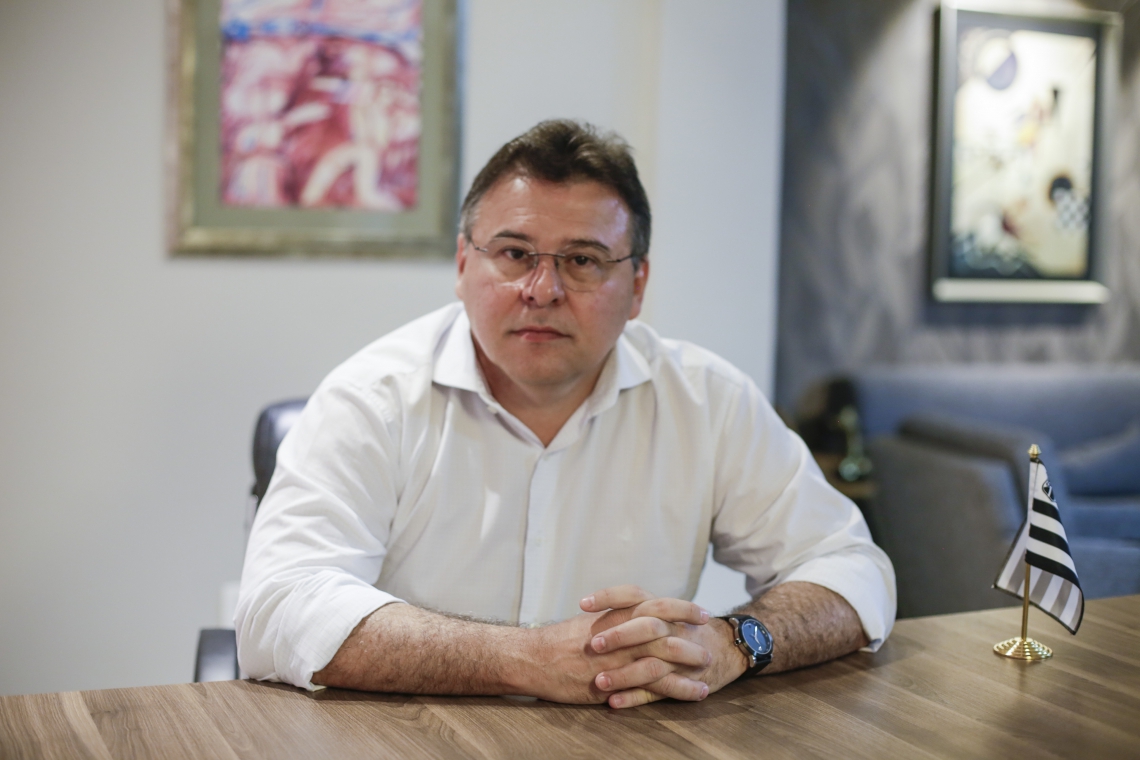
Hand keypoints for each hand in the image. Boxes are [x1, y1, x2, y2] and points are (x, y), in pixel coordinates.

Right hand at [520, 590, 710, 705]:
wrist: (533, 659)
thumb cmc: (558, 641)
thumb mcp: (590, 621)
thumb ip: (614, 617)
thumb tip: (634, 614)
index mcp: (616, 614)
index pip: (657, 603)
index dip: (683, 606)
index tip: (701, 610)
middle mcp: (621, 632)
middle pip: (667, 626)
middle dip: (692, 632)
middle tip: (711, 637)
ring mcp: (620, 656)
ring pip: (665, 654)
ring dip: (690, 659)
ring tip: (709, 666)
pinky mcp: (617, 681)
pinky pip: (656, 685)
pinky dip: (680, 688)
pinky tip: (696, 692)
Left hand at [580, 585, 748, 708]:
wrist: (728, 647)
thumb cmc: (685, 628)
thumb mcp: (662, 613)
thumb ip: (632, 611)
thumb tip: (588, 613)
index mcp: (660, 608)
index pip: (633, 594)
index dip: (608, 597)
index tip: (583, 604)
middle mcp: (671, 629)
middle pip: (646, 626)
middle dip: (619, 636)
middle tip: (593, 644)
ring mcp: (678, 657)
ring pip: (651, 665)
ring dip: (623, 674)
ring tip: (598, 682)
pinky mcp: (683, 681)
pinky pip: (658, 692)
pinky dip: (635, 698)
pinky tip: (613, 702)